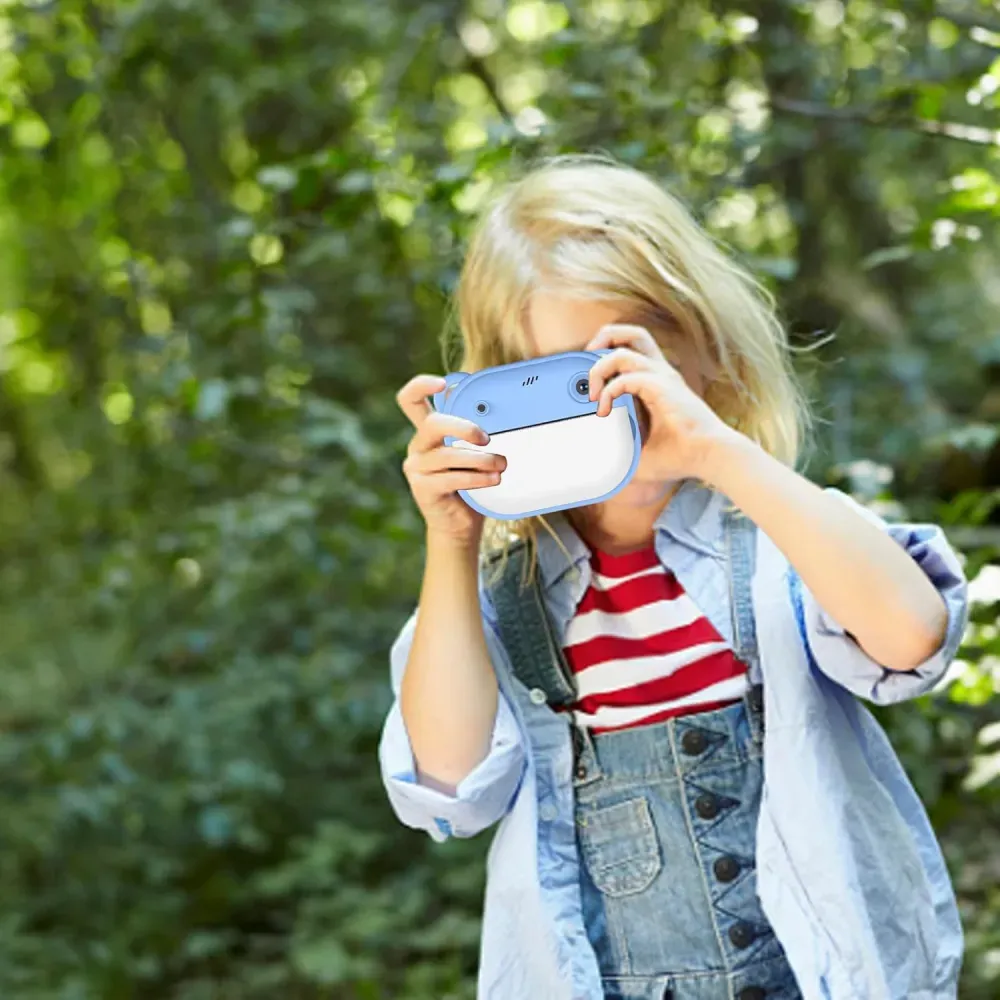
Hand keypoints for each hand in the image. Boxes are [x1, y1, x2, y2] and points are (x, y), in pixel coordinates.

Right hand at [397, 374, 506, 547]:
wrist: (459, 525)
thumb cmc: (470, 485)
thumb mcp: (472, 455)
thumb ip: (475, 435)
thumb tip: (501, 412)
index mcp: (427, 433)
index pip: (410, 400)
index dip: (420, 385)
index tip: (443, 383)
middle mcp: (417, 447)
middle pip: (432, 424)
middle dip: (462, 427)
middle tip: (486, 438)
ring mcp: (417, 468)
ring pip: (448, 455)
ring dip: (480, 459)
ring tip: (501, 465)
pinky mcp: (423, 489)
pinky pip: (452, 478)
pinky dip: (477, 478)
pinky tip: (493, 479)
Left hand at [585, 324, 739, 483]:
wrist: (710, 458)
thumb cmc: (681, 457)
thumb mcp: (638, 453)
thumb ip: (617, 451)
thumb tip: (594, 466)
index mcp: (658, 382)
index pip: (631, 351)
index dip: (606, 358)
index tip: (592, 386)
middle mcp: (661, 374)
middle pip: (633, 333)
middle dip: (605, 338)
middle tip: (588, 360)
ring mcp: (663, 378)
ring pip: (623, 351)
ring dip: (600, 367)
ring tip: (593, 393)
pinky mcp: (663, 388)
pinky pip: (627, 378)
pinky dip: (610, 391)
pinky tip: (605, 410)